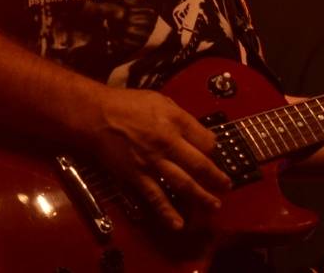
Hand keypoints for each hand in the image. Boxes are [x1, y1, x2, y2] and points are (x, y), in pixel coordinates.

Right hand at [82, 87, 231, 229]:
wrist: (96, 116)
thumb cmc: (127, 104)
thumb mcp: (160, 100)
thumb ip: (180, 117)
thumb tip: (196, 132)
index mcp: (175, 121)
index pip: (207, 141)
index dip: (215, 149)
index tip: (215, 155)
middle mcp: (168, 143)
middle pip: (201, 165)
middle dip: (217, 178)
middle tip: (227, 186)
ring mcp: (153, 162)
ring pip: (184, 184)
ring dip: (202, 198)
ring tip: (214, 206)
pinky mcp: (137, 177)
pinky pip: (156, 198)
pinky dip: (168, 213)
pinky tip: (179, 224)